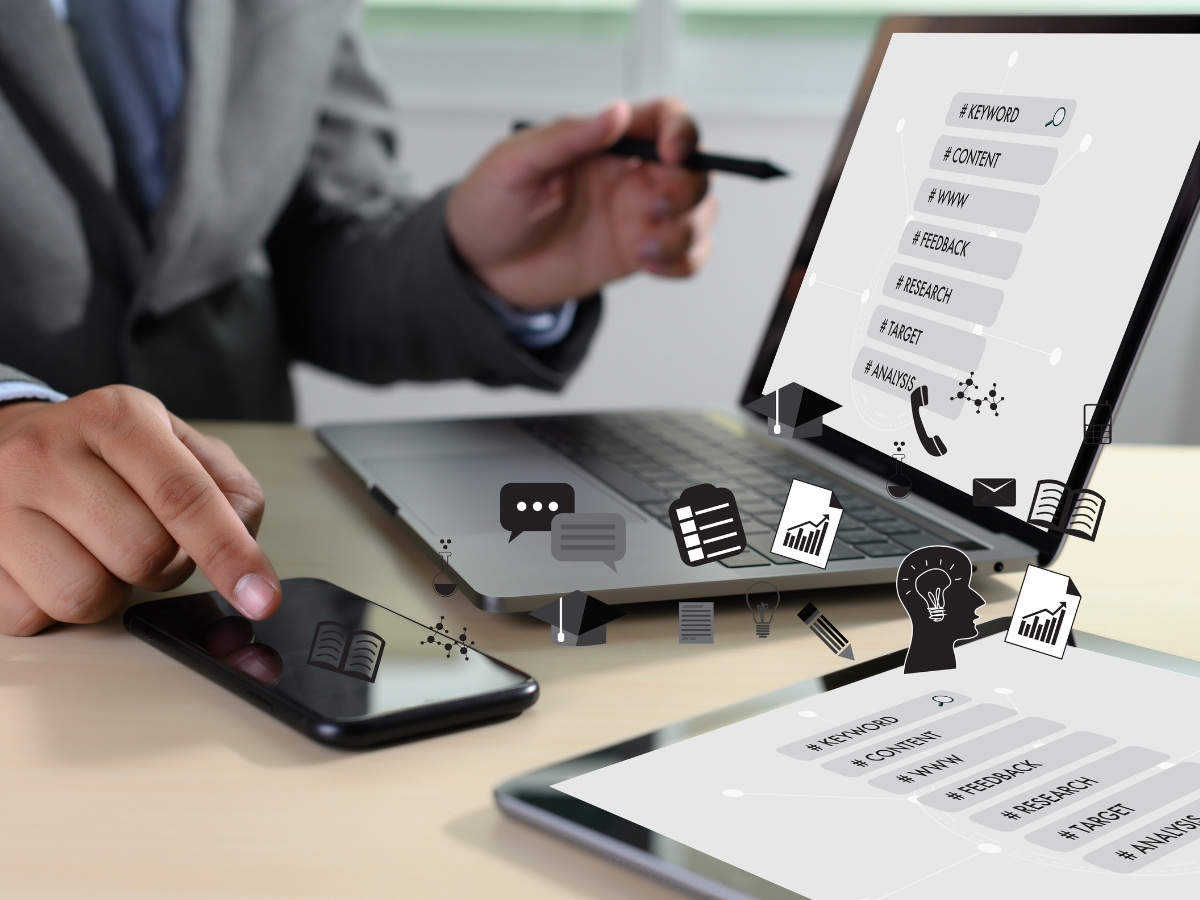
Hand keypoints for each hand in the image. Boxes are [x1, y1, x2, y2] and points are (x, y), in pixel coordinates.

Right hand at [0, 387, 280, 635]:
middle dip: (166, 567)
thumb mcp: (171, 443)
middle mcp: (49, 452)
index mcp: (116, 418)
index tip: (261, 596)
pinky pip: (32, 617)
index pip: (184, 495)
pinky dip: (55, 608)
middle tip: (148, 543)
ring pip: (85, 595)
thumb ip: (226, 488)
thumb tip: (246, 547)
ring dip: (110, 592)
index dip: (230, 553)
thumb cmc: (99, 453)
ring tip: (98, 554)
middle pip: (143, 554)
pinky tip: (53, 567)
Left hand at [446, 97, 717, 308]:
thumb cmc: (489, 206)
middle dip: (686, 189)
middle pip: (695, 169)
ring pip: (699, 214)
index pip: (666, 119)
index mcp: (606, 141)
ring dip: (686, 230)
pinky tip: (650, 264)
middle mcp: (630, 175)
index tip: (672, 155)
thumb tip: (615, 113)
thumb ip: (567, 138)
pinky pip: (687, 255)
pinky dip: (684, 261)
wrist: (480, 269)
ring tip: (643, 248)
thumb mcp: (515, 164)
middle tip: (650, 207)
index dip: (683, 131)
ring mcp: (638, 216)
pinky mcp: (638, 255)